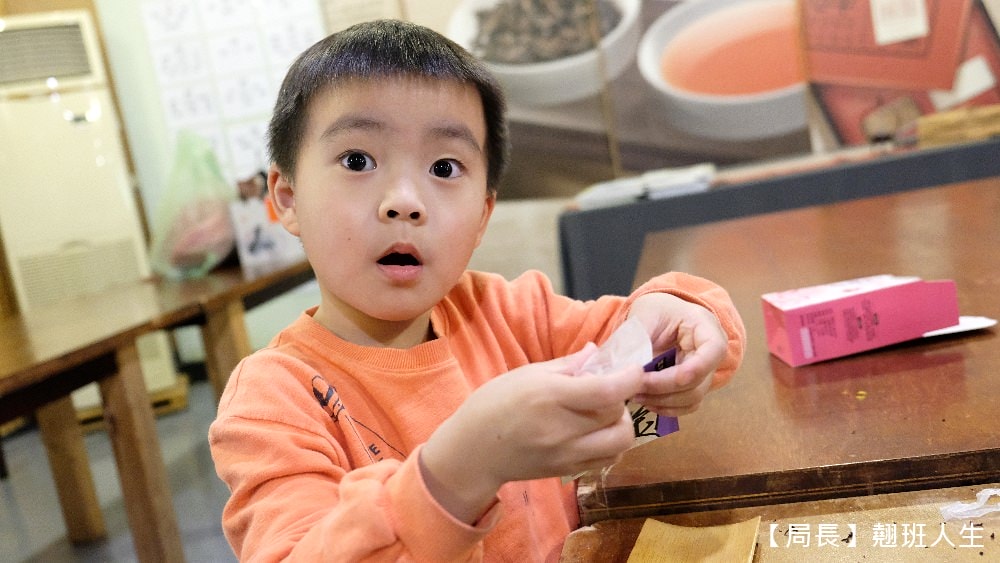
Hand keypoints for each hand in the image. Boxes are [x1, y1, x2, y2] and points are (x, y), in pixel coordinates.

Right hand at [419, 344, 641, 522]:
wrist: (474, 450)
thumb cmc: (495, 403)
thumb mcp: (527, 374)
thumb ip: (567, 365)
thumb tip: (597, 352)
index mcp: (550, 396)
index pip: (607, 390)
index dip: (630, 378)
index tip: (633, 369)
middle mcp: (562, 428)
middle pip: (617, 415)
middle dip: (621, 398)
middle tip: (607, 390)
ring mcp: (566, 454)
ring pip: (620, 442)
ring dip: (622, 425)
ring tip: (606, 414)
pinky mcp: (568, 471)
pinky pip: (608, 459)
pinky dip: (612, 444)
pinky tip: (598, 433)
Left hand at [627, 293, 727, 415]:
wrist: (661, 315)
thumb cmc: (657, 309)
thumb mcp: (646, 313)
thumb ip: (638, 337)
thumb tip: (625, 368)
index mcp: (706, 328)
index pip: (713, 351)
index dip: (693, 369)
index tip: (667, 378)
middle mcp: (711, 354)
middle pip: (699, 381)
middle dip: (664, 388)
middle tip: (634, 387)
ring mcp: (704, 373)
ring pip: (692, 398)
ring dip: (662, 401)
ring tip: (634, 394)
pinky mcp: (693, 387)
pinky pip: (686, 406)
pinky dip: (666, 408)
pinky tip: (645, 401)